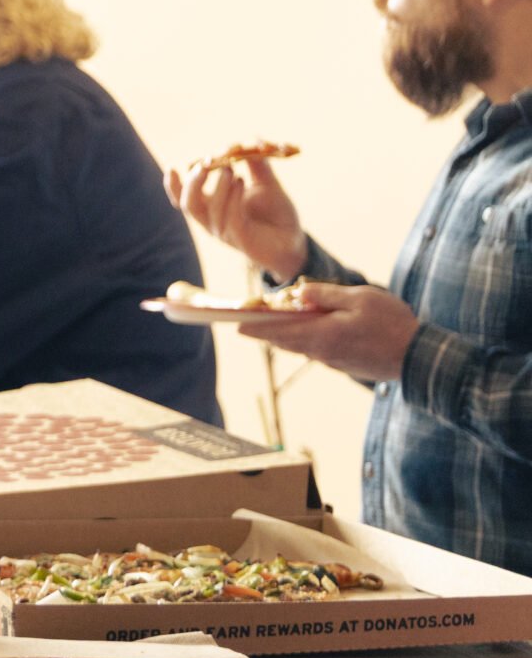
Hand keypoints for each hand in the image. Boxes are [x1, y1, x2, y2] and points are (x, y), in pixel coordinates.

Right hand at [165, 150, 307, 278]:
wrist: (294, 240)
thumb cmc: (275, 212)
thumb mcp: (264, 183)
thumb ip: (256, 164)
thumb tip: (253, 138)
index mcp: (211, 208)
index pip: (183, 198)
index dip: (174, 185)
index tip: (172, 167)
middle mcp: (212, 221)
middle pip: (188, 204)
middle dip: (192, 183)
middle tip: (205, 163)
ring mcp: (225, 231)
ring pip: (208, 211)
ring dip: (216, 186)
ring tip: (229, 169)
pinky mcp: (241, 238)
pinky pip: (231, 217)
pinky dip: (233, 197)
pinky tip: (242, 181)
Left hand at [237, 283, 419, 383]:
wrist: (420, 359)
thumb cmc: (392, 324)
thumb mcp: (360, 299)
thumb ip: (327, 295)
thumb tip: (298, 292)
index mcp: (321, 334)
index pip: (279, 331)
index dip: (256, 327)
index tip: (236, 324)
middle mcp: (322, 352)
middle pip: (285, 341)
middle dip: (265, 332)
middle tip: (246, 324)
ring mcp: (333, 361)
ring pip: (301, 347)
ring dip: (286, 336)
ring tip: (272, 325)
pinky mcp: (345, 365)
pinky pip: (317, 351)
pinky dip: (306, 341)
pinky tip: (307, 332)